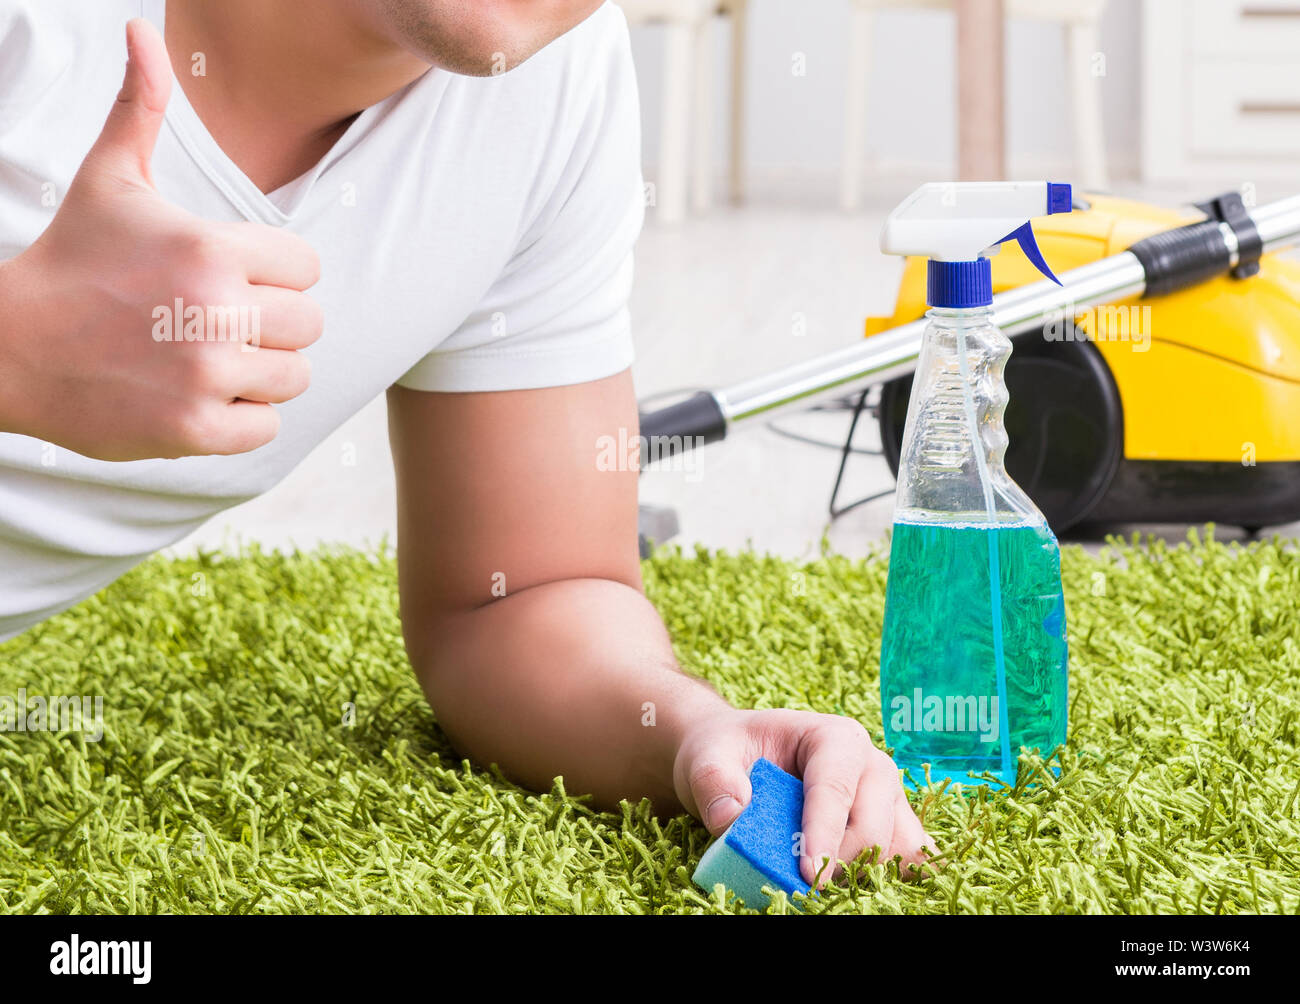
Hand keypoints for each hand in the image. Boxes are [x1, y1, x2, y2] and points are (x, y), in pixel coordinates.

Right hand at [0, 19, 321, 460]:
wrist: (9, 348)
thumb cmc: (72, 261)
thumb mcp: (109, 179)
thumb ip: (140, 107)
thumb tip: (143, 33)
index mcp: (212, 249)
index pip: (306, 268)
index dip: (275, 275)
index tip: (233, 279)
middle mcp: (218, 312)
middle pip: (308, 324)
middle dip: (271, 324)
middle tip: (217, 322)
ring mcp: (207, 375)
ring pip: (294, 376)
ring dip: (261, 372)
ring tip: (209, 358)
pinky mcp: (195, 429)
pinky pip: (266, 427)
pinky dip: (241, 418)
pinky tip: (199, 395)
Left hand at [673, 707, 934, 886]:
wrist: (740, 758)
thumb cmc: (731, 752)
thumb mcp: (709, 756)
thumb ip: (715, 780)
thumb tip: (731, 816)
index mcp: (835, 738)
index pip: (835, 789)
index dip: (823, 833)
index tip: (807, 873)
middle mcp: (872, 766)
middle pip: (872, 826)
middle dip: (838, 862)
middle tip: (799, 886)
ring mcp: (887, 800)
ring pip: (897, 849)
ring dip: (863, 874)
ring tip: (821, 886)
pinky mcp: (890, 829)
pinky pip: (906, 860)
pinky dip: (886, 879)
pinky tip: (858, 890)